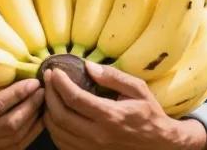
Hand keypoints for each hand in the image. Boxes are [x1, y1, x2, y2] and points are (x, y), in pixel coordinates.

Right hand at [0, 70, 44, 149]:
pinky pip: (13, 149)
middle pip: (11, 124)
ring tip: (43, 103)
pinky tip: (36, 121)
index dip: (18, 93)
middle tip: (43, 90)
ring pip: (15, 139)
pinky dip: (29, 135)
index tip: (32, 82)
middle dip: (31, 106)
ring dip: (34, 121)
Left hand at [42, 61, 206, 149]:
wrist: (159, 144)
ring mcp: (93, 148)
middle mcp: (99, 135)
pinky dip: (54, 129)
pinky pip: (62, 144)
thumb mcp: (138, 89)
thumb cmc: (149, 114)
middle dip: (49, 94)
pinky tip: (56, 115)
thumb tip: (88, 66)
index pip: (75, 99)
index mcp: (111, 116)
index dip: (59, 83)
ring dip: (48, 111)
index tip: (54, 71)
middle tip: (47, 79)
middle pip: (60, 115)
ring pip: (57, 131)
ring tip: (49, 95)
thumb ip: (113, 77)